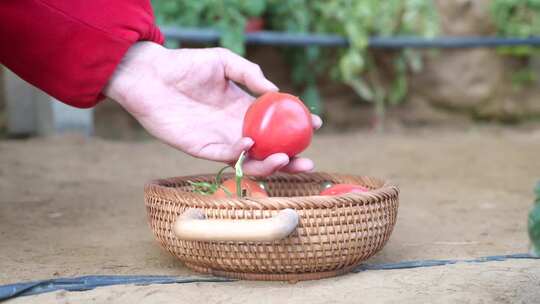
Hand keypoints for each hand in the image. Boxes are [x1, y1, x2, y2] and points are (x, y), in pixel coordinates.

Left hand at [104, 42, 321, 175]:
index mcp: (243, 109)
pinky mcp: (201, 149)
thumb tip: (274, 92)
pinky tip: (251, 143)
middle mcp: (235, 128)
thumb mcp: (224, 61)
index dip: (296, 126)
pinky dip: (240, 154)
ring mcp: (219, 140)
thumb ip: (249, 73)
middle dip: (290, 159)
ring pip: (250, 160)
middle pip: (268, 149)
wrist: (151, 76)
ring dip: (269, 164)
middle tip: (309, 161)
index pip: (275, 124)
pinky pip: (226, 156)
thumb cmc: (186, 65)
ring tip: (287, 160)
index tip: (316, 125)